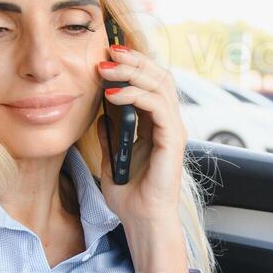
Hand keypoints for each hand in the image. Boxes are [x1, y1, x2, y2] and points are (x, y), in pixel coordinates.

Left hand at [96, 44, 190, 272]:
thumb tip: (100, 116)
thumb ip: (110, 136)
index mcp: (156, 125)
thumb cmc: (130, 196)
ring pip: (160, 85)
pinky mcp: (172, 140)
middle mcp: (168, 123)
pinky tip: (112, 95)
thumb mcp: (112, 159)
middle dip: (133, 60)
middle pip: (159, 76)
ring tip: (105, 69)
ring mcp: (173, 130)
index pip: (150, 82)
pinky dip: (134, 95)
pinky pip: (156, 106)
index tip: (106, 55)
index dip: (131, 65)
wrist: (141, 220)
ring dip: (131, 72)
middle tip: (107, 51)